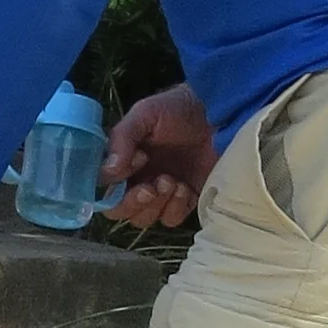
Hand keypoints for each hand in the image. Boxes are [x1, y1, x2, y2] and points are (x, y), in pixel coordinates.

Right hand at [102, 84, 215, 228]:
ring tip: (172, 182)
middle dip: (132, 202)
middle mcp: (137, 178)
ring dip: (155, 205)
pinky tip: (185, 188)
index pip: (103, 185)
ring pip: (143, 218)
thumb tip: (109, 171)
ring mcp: (161, 191)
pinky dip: (175, 208)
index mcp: (122, 158)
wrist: (223, 113)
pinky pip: (171, 219)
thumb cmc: (180, 108)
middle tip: (152, 186)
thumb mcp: (145, 114)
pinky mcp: (187, 200)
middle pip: (119, 209)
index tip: (139, 161)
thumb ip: (122, 139)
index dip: (114, 183)